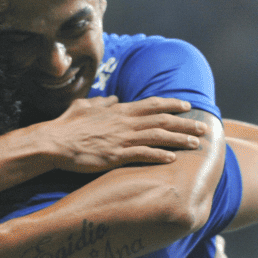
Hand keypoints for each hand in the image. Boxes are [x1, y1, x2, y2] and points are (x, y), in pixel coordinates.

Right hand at [43, 96, 206, 172]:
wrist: (53, 142)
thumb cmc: (67, 125)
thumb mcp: (85, 106)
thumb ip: (103, 103)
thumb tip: (115, 98)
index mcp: (119, 110)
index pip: (151, 105)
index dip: (171, 105)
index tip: (187, 106)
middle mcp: (124, 122)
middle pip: (162, 120)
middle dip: (185, 123)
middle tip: (204, 127)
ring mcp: (121, 139)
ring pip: (158, 137)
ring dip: (179, 140)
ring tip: (196, 144)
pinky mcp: (116, 155)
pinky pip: (143, 154)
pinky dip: (159, 155)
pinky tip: (173, 158)